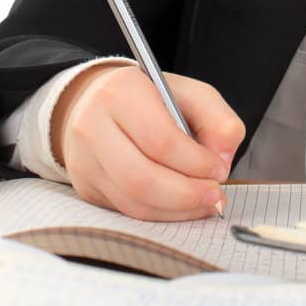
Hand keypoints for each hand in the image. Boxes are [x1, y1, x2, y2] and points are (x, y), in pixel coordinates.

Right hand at [53, 64, 245, 222]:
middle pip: (141, 178)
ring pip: (133, 201)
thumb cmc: (149, 98)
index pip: (160, 139)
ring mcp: (84, 160)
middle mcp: (93, 126)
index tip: (220, 169)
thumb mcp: (190, 93)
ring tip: (204, 202)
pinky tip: (182, 206)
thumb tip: (222, 159)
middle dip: (187, 194)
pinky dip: (161, 214)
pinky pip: (127, 211)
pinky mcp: (86, 186)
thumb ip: (218, 120)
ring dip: (176, 209)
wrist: (96, 103)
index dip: (196, 162)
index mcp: (121, 92)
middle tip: (216, 195)